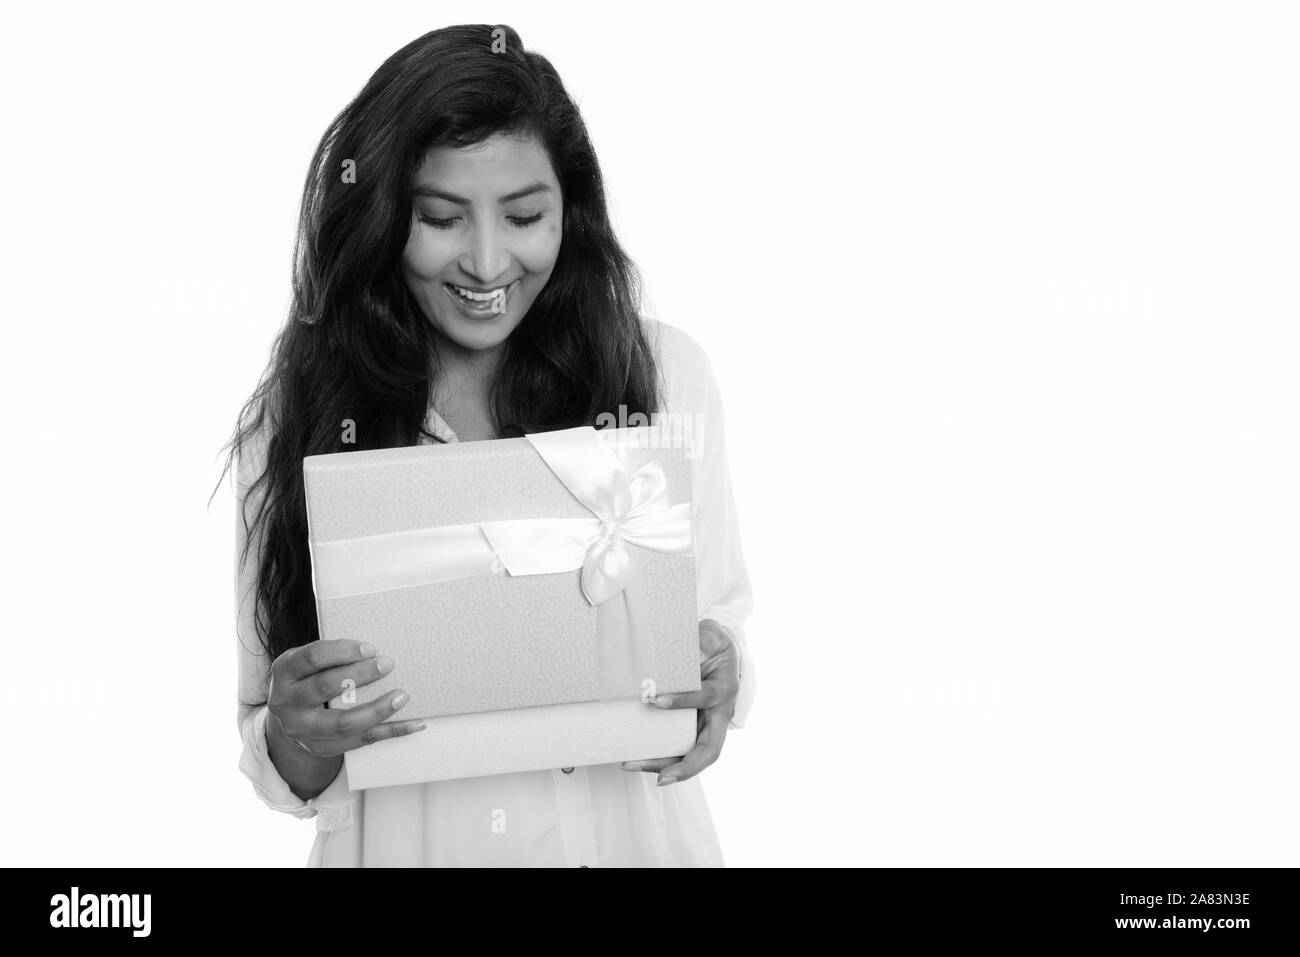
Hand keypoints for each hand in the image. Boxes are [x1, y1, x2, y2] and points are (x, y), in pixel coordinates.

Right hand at [268, 639, 425, 757]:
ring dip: (376, 710)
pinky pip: (359, 741)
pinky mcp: (319, 748)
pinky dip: (389, 732)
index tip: (370, 648)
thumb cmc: (308, 677)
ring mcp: (300, 729)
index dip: (343, 652)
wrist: (291, 714)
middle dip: (360, 675)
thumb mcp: (309, 661)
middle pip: (325, 687)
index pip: (312, 658)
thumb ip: (332, 655)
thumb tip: (376, 650)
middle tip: (388, 664)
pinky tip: (413, 724)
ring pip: (342, 723)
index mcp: (284, 671)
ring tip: (402, 696)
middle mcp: (286, 702)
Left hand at [621, 619, 739, 786]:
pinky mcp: (691, 729)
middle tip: (661, 777)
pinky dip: (657, 757)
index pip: (708, 697)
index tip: (657, 701)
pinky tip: (633, 757)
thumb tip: (688, 652)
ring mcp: (705, 725)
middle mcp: (718, 714)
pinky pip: (676, 748)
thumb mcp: (711, 637)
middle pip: (706, 749)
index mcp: (724, 689)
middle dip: (684, 766)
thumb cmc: (713, 644)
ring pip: (689, 755)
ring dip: (662, 765)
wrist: (717, 652)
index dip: (685, 701)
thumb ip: (702, 642)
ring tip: (630, 764)